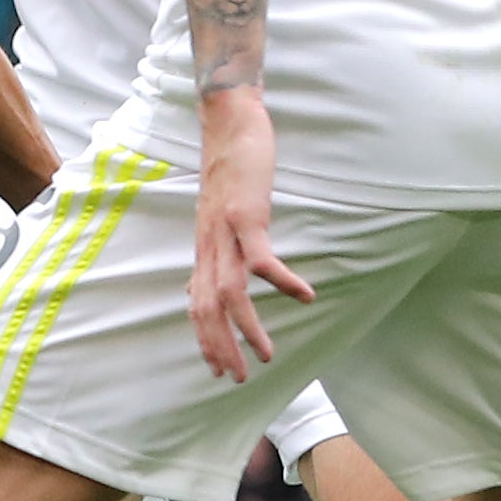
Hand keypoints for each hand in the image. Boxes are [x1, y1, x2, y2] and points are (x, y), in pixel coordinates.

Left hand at [187, 89, 312, 381]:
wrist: (228, 122)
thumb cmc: (229, 166)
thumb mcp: (221, 212)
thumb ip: (220, 243)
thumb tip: (218, 271)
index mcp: (205, 248)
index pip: (196, 304)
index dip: (204, 339)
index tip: (215, 369)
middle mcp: (209, 245)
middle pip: (207, 308)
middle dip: (220, 347)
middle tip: (236, 379)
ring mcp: (225, 231)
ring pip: (230, 292)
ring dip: (247, 327)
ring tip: (267, 354)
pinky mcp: (246, 214)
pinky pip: (261, 257)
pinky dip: (281, 281)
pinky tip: (304, 297)